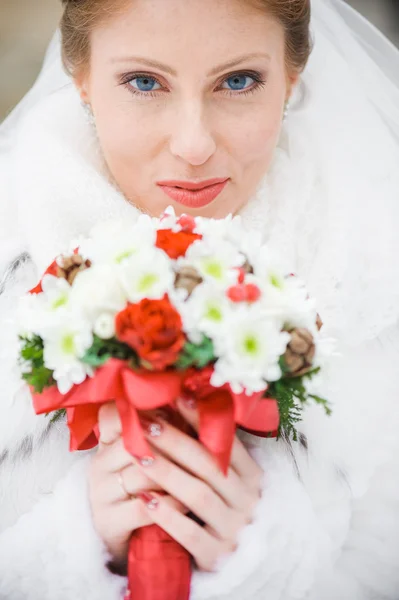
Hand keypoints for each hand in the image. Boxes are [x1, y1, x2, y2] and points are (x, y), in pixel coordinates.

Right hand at [88, 402, 184, 569]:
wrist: (129, 535)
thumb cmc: (149, 485)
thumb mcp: (150, 454)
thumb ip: (164, 430)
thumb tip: (191, 398)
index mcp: (107, 443)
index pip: (112, 414)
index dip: (141, 411)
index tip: (170, 410)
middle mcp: (99, 465)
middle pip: (134, 444)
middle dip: (169, 445)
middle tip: (199, 445)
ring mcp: (100, 494)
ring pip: (140, 476)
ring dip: (173, 475)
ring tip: (200, 475)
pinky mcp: (108, 522)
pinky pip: (142, 510)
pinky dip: (168, 506)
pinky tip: (187, 504)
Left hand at [133, 400, 262, 571]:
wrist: (245, 561)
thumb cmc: (227, 508)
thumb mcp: (230, 480)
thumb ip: (213, 450)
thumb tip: (185, 400)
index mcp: (253, 477)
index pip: (227, 443)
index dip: (201, 420)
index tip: (176, 397)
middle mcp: (248, 501)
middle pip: (207, 465)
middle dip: (175, 441)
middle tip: (146, 424)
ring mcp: (234, 530)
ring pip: (197, 496)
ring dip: (166, 473)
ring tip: (139, 456)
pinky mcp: (218, 556)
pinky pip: (191, 535)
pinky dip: (168, 517)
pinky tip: (145, 501)